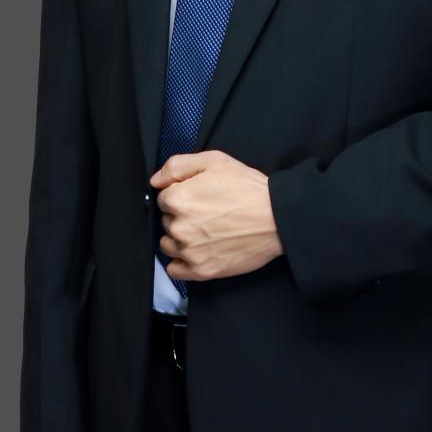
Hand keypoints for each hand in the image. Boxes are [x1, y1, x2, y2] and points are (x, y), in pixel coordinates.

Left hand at [150, 149, 283, 281]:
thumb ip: (177, 166)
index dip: (181, 195)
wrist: (277, 218)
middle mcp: (179, 227)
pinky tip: (197, 251)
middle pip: (166, 222)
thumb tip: (155, 181)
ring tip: (204, 232)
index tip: (199, 197)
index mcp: (178, 199)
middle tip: (207, 213)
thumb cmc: (248, 188)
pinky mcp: (202, 271)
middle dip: (181, 216)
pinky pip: (175, 270)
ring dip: (180, 239)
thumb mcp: (214, 161)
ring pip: (168, 245)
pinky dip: (182, 262)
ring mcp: (190, 252)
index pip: (164, 199)